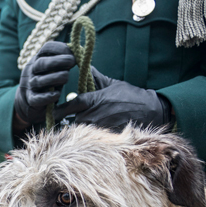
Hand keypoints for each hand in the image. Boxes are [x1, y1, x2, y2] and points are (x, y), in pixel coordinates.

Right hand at [14, 42, 75, 132]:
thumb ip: (66, 60)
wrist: (33, 99)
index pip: (46, 48)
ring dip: (54, 78)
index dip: (59, 48)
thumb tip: (81, 52)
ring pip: (39, 81)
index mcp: (40, 58)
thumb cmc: (50, 79)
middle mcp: (33, 70)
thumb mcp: (56, 67)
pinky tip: (57, 94)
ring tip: (66, 77)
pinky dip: (47, 96)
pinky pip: (37, 98)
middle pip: (41, 63)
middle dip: (57, 61)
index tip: (72, 52)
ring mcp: (30, 85)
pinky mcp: (32, 99)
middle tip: (72, 62)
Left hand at [55, 68, 172, 130]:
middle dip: (73, 121)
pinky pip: (93, 139)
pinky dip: (92, 137)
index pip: (67, 107)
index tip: (53, 112)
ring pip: (82, 131)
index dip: (59, 111)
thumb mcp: (113, 84)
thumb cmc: (132, 96)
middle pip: (73, 121)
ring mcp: (99, 127)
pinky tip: (96, 135)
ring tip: (89, 127)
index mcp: (92, 101)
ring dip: (82, 130)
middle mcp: (92, 115)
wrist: (152, 110)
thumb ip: (96, 79)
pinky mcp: (105, 137)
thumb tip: (87, 68)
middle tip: (76, 120)